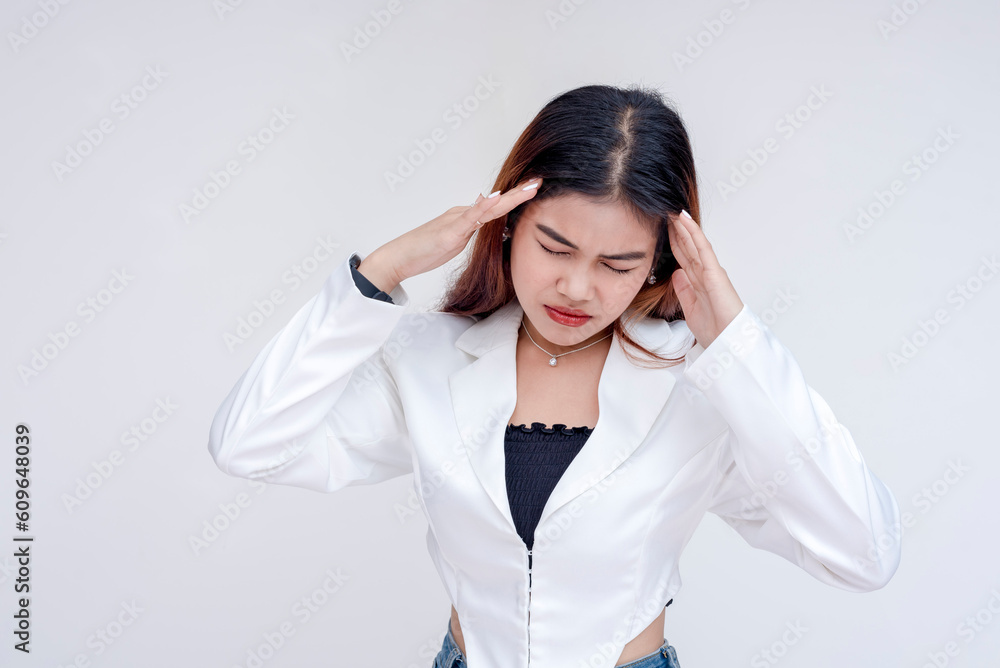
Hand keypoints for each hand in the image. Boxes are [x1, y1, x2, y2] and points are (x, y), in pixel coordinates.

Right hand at [359, 177, 541, 292]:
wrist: (399, 257)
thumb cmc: (423, 251)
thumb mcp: (453, 237)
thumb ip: (469, 225)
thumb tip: (485, 207)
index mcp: (465, 218)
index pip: (496, 208)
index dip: (516, 199)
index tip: (534, 190)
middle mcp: (463, 215)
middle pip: (496, 203)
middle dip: (520, 193)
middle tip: (539, 182)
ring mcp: (456, 222)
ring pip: (488, 207)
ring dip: (510, 197)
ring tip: (529, 188)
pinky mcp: (450, 232)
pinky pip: (470, 218)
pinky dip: (484, 207)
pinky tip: (496, 198)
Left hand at [667, 210, 743, 348]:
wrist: (727, 343)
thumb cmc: (714, 331)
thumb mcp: (690, 309)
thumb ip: (683, 291)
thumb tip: (675, 274)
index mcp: (698, 283)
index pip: (683, 257)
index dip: (673, 242)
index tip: (662, 229)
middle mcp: (704, 274)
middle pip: (687, 246)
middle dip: (675, 230)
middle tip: (664, 212)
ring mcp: (710, 271)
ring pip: (693, 243)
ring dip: (682, 226)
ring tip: (672, 210)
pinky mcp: (715, 272)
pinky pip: (702, 248)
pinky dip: (693, 233)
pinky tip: (684, 220)